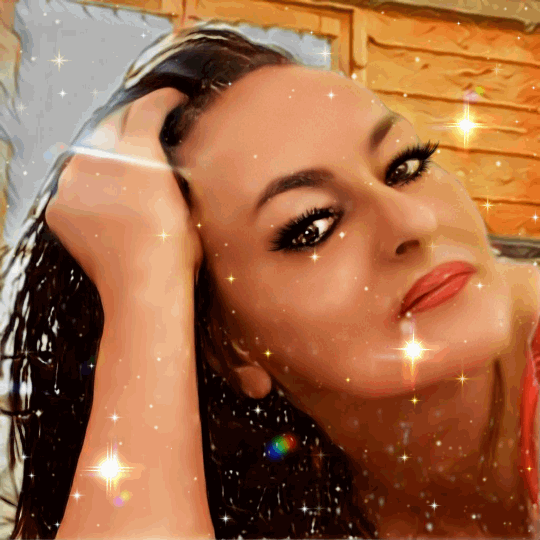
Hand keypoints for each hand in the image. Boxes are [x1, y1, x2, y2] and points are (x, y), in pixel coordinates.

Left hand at [45, 88, 202, 298]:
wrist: (143, 290)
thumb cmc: (175, 251)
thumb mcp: (188, 202)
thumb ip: (174, 169)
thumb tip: (171, 154)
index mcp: (138, 155)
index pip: (146, 108)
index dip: (162, 99)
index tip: (172, 100)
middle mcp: (98, 161)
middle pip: (112, 121)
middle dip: (133, 117)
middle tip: (148, 123)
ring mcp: (72, 184)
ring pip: (88, 150)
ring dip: (107, 149)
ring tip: (124, 164)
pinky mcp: (58, 207)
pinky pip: (73, 182)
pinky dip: (89, 182)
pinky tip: (106, 195)